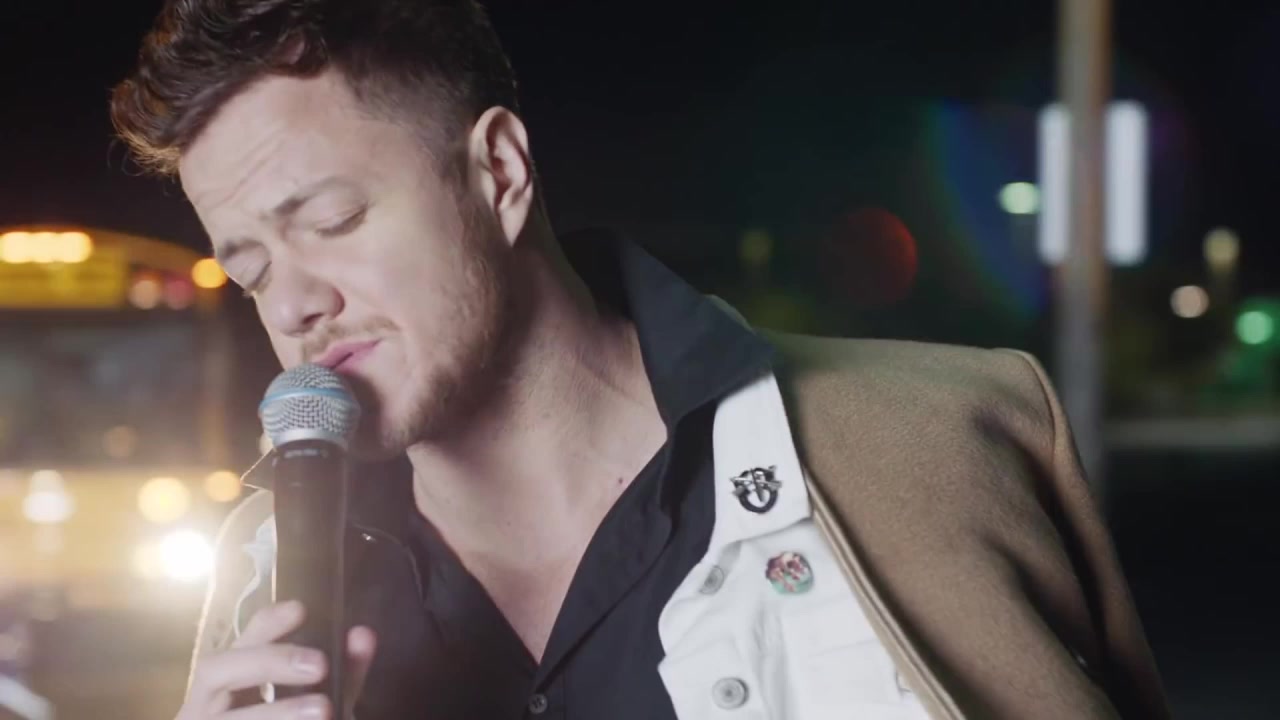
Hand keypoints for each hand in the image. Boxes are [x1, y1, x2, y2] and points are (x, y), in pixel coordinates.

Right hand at [177, 600, 376, 719]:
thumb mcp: (320, 700)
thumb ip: (344, 674)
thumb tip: (364, 635)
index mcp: (232, 680)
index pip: (241, 640)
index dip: (266, 623)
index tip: (300, 609)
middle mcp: (208, 700)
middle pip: (215, 669)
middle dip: (267, 661)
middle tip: (320, 665)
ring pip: (228, 716)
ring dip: (276, 710)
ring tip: (324, 709)